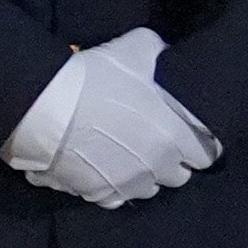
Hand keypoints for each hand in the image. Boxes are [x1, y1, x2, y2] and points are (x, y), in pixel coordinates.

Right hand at [7, 27, 219, 206]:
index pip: (206, 154)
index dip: (196, 143)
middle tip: (151, 142)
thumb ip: (154, 49)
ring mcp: (126, 183)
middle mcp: (156, 167)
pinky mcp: (96, 193)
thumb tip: (161, 49)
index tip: (184, 134)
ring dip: (141, 176)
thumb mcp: (130, 52)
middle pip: (178, 176)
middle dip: (170, 162)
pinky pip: (114, 198)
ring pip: (147, 189)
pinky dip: (110, 187)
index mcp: (174, 137)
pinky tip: (99, 170)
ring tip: (124, 158)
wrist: (42, 108)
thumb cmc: (93, 80)